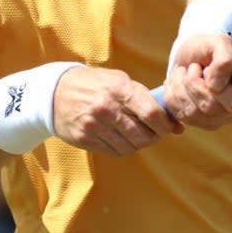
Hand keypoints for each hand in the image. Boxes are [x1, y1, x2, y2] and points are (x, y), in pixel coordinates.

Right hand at [52, 67, 179, 156]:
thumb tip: (176, 125)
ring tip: (136, 135)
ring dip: (138, 144)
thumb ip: (147, 99)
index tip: (168, 127)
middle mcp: (107, 107)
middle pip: (143, 135)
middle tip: (154, 133)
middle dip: (154, 137)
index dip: (165, 124)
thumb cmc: (95, 84)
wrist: (56, 91)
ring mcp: (94, 124)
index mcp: (119, 88)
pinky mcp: (85, 138)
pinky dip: (123, 148)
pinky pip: (114, 152)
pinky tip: (121, 138)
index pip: (152, 113)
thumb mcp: (119, 80)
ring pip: (130, 147)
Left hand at [162, 33, 231, 129]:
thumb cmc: (209, 47)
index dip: (219, 88)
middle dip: (193, 82)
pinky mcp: (199, 123)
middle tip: (194, 67)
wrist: (191, 54)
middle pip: (210, 108)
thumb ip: (224, 59)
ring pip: (192, 113)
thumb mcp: (219, 42)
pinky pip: (179, 114)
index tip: (207, 70)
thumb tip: (215, 86)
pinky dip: (172, 93)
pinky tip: (179, 83)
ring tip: (186, 72)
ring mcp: (219, 119)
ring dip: (181, 86)